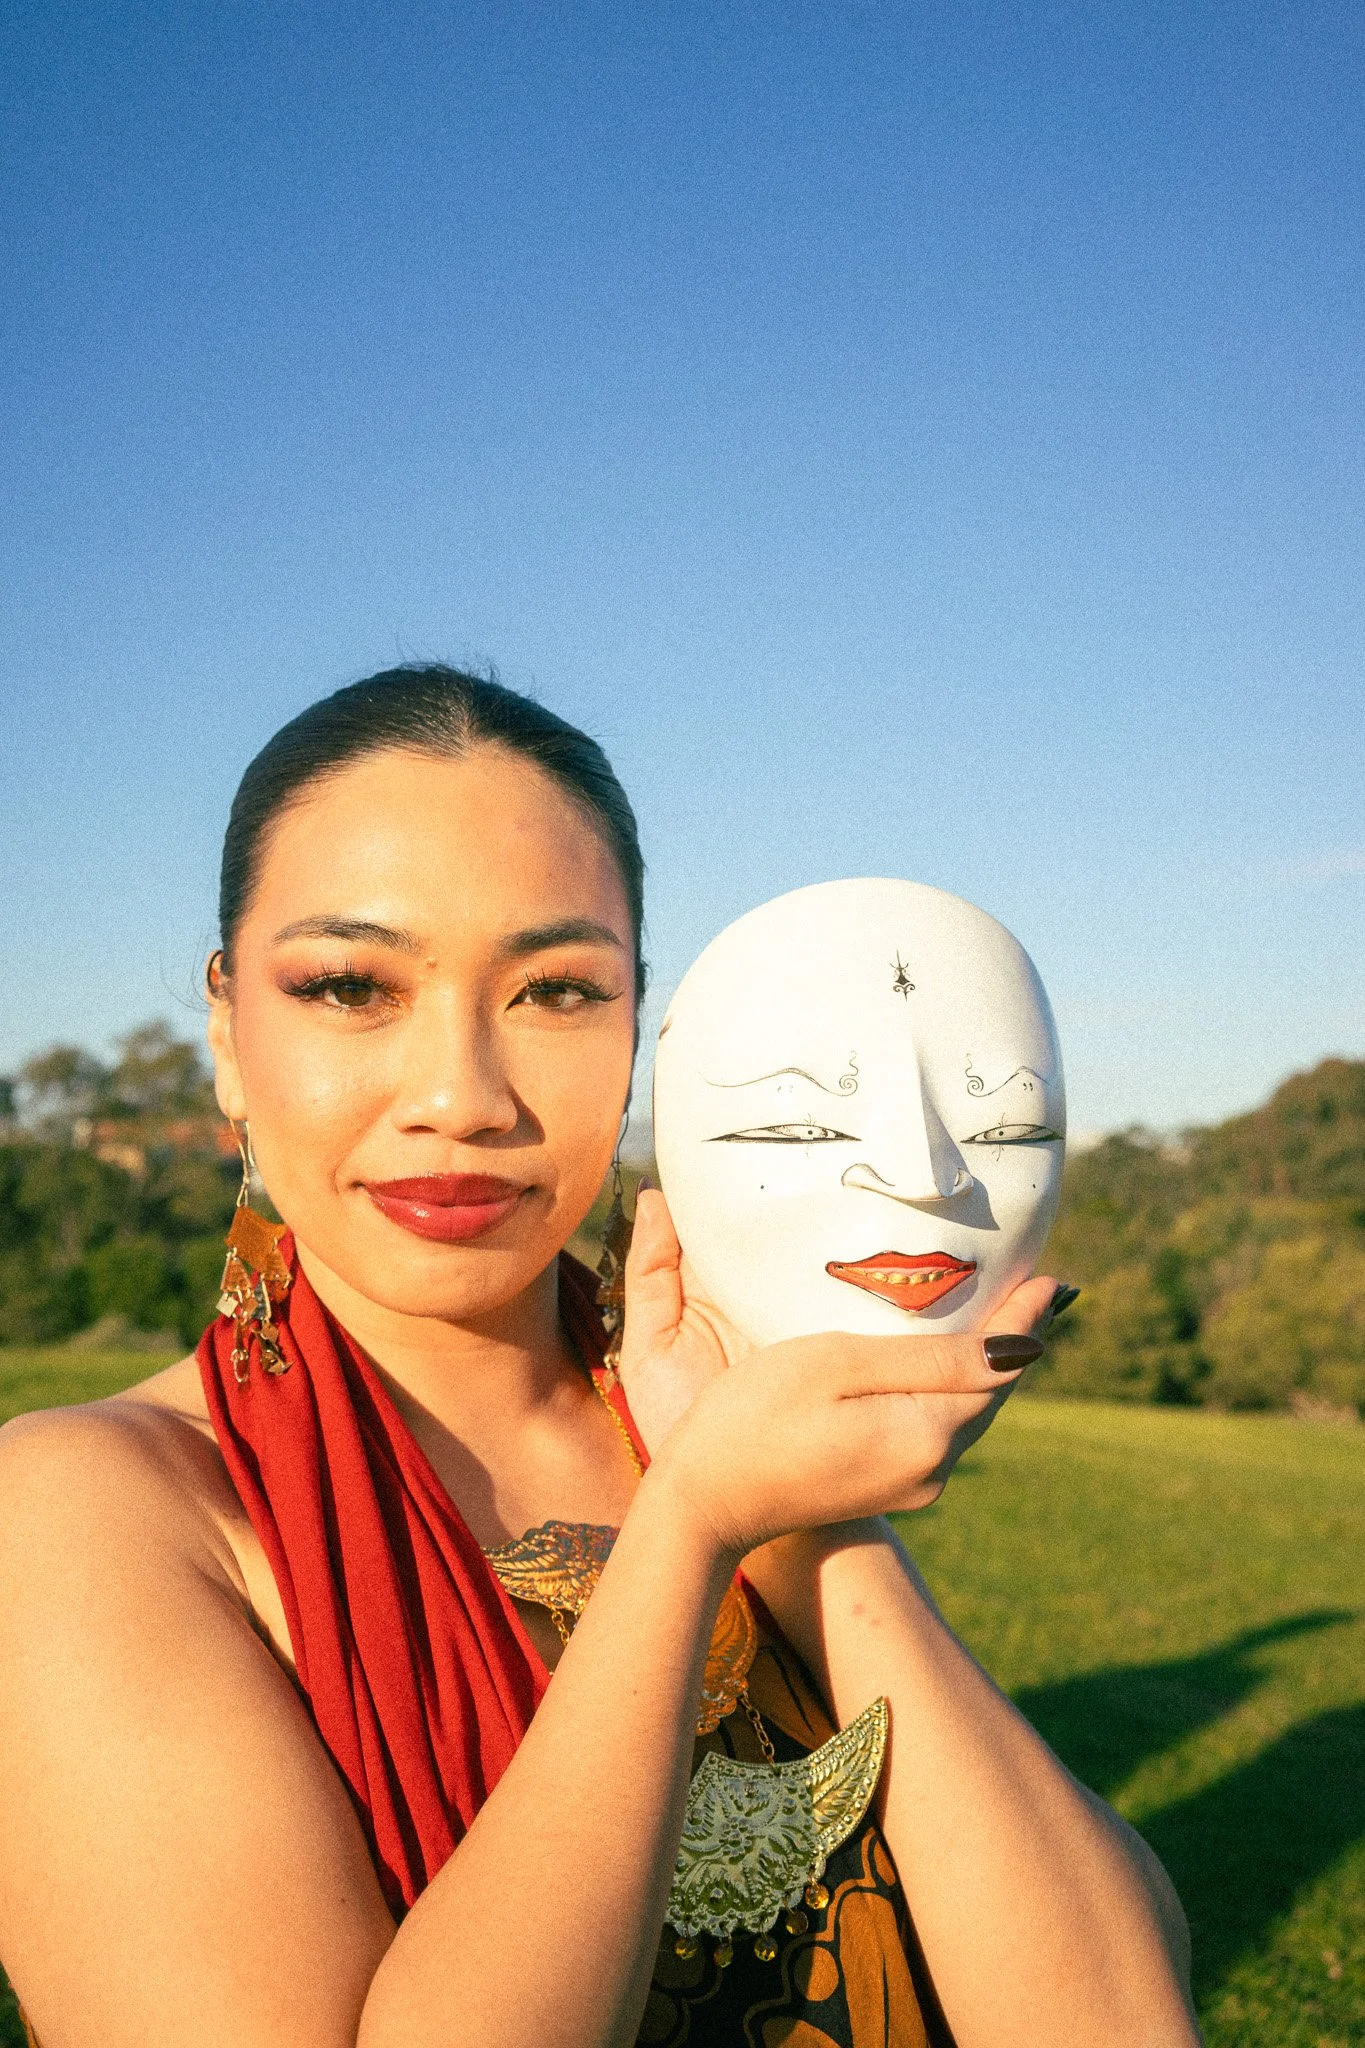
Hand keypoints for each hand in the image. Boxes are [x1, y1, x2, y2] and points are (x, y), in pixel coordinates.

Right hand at [622, 1191, 1057, 1556]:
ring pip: (966, 1413)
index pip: (1001, 1368)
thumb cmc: (754, 1416)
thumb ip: (930, 1358)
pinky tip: (940, 1361)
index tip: (1056, 1277)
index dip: (1029, 1319)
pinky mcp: (885, 1486)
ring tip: (997, 1311)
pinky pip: (937, 1427)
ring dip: (983, 1364)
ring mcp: (911, 1484)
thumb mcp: (838, 1365)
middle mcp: (933, 1467)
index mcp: (928, 1434)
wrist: (702, 1504)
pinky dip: (950, 1389)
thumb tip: (1022, 1351)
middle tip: (1035, 1284)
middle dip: (1014, 1339)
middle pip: (991, 1393)